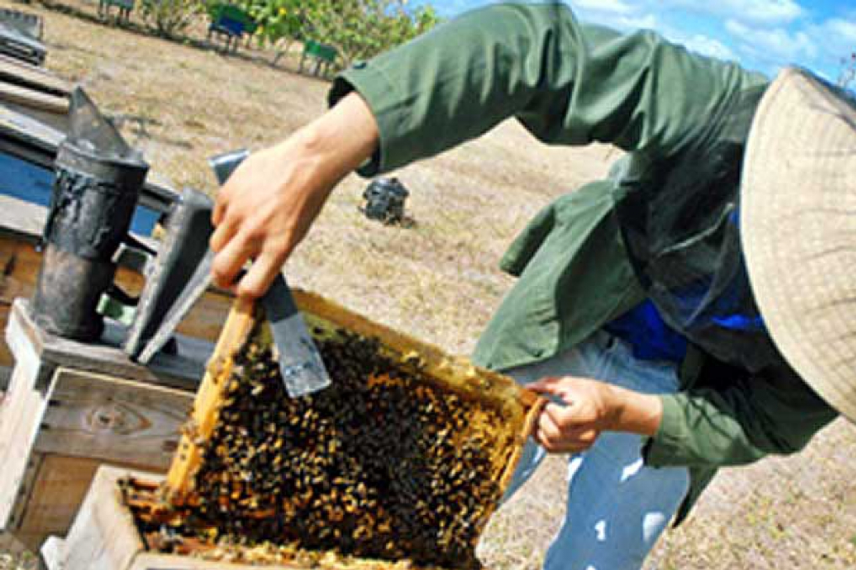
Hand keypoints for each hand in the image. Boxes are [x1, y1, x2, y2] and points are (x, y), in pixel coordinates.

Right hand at [210, 92, 378, 298]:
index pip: (251, 286)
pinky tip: (240, 211)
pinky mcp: (228, 193)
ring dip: (224, 246)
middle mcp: (255, 232)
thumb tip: (255, 268)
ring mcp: (238, 213)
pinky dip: (225, 219)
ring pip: (216, 244)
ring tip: (239, 235)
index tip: (242, 291)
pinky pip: (216, 217)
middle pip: (221, 270)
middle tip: (227, 274)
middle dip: (221, 277)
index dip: (243, 294)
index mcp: (278, 246)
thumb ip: (273, 252)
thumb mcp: (297, 234)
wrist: (306, 162)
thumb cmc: (307, 197)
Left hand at [528, 376, 662, 452]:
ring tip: (540, 417)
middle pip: (553, 434)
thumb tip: (528, 387)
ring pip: (550, 444)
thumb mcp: (573, 383)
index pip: (561, 420)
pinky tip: (543, 426)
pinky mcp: (577, 449)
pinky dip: (542, 439)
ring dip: (538, 430)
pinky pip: (552, 449)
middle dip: (540, 420)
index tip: (545, 401)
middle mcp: (587, 433)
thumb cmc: (594, 393)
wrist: (612, 409)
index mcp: (588, 414)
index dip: (548, 411)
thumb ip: (549, 385)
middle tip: (539, 408)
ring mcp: (582, 444)